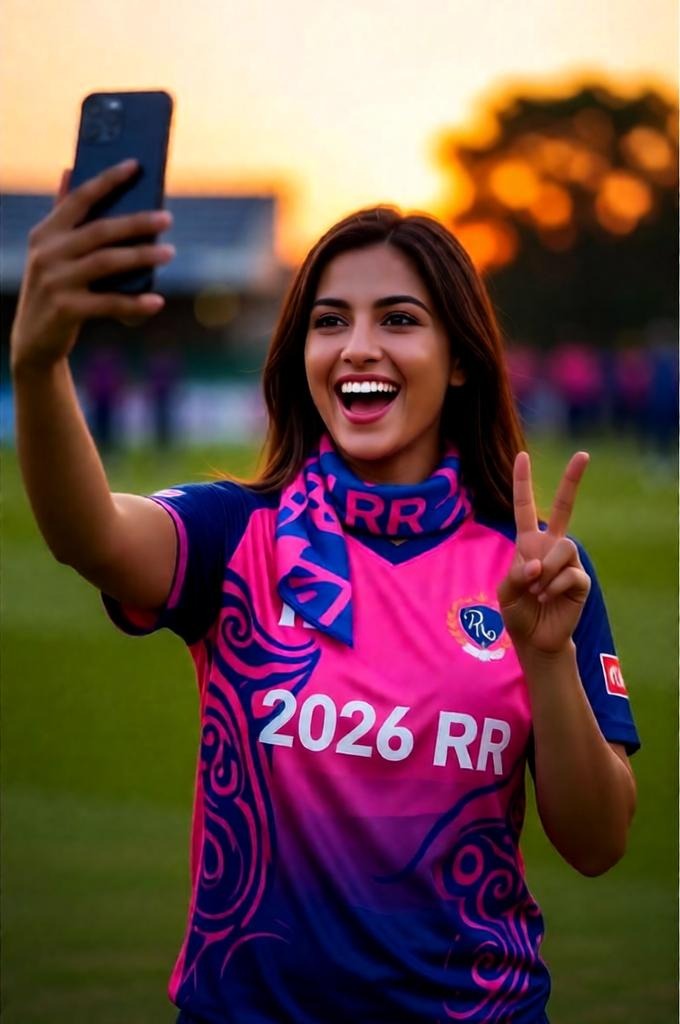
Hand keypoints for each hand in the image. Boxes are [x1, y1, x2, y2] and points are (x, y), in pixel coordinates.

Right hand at [10, 160, 174, 373]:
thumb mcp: (50, 252)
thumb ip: (62, 215)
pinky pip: (109, 303)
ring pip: (107, 263)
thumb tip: (69, 170)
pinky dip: (135, 303)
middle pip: (100, 230)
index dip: (107, 180)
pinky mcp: (66, 310)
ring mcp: (55, 281)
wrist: (33, 340)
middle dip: (136, 222)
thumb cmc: (53, 290)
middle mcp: (47, 253)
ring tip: (169, 252)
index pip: (79, 199)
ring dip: (142, 256)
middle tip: (167, 217)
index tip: (135, 166)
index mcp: (45, 233)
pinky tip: (157, 301)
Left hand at [498, 451, 590, 654]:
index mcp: (528, 543)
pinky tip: (547, 598)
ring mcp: (568, 562)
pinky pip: (569, 573)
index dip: (522, 482)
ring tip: (537, 590)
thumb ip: (517, 574)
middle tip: (583, 455)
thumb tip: (539, 565)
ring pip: (564, 546)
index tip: (523, 456)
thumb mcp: (506, 591)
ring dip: (546, 571)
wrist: (535, 639)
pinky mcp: (580, 579)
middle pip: (563, 507)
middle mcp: (550, 546)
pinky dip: (553, 587)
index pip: (524, 507)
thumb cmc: (518, 612)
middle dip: (572, 480)